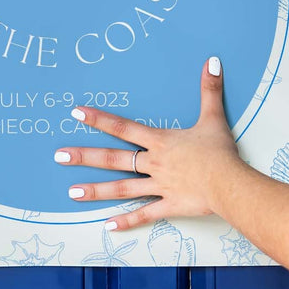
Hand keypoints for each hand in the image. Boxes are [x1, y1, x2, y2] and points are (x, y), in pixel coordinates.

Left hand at [56, 58, 244, 230]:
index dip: (99, 119)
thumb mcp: (213, 117)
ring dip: (96, 190)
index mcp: (160, 142)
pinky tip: (108, 226)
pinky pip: (145, 214)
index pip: (123, 127)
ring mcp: (159, 186)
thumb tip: (212, 61)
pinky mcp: (169, 206)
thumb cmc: (220, 152)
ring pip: (122, 188)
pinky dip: (127, 221)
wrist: (229, 183)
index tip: (76, 114)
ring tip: (72, 193)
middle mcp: (154, 163)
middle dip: (85, 157)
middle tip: (59, 156)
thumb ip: (209, 89)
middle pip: (113, 159)